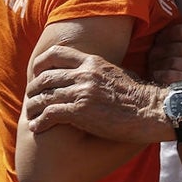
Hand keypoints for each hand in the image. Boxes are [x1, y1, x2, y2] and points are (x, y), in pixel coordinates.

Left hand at [24, 46, 163, 141]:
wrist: (150, 110)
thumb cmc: (137, 95)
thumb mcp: (117, 72)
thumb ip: (98, 70)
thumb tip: (89, 72)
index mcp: (92, 61)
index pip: (56, 54)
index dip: (40, 64)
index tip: (36, 74)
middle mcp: (84, 74)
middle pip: (45, 77)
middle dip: (33, 89)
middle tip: (31, 99)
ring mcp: (82, 92)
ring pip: (43, 96)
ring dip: (33, 108)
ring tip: (32, 115)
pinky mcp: (80, 111)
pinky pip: (49, 114)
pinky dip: (40, 121)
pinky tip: (38, 127)